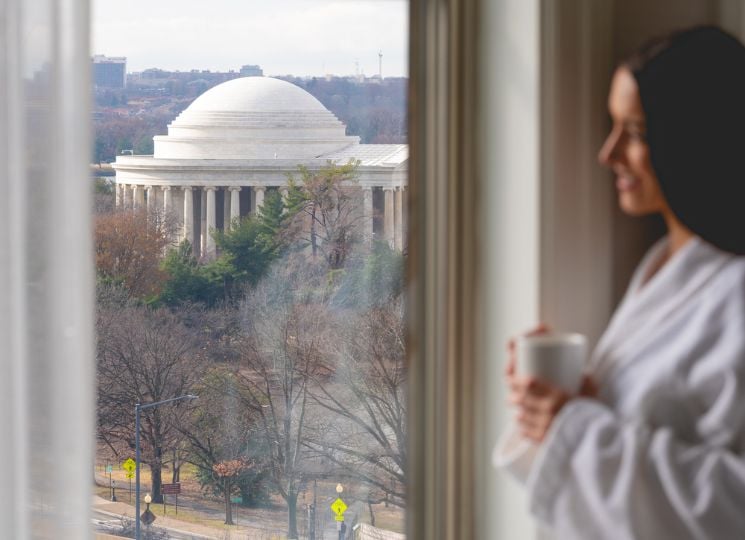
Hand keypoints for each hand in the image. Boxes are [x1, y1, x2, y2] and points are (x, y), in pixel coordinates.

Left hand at [505, 328, 597, 442]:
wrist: (597, 446)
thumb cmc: (595, 419)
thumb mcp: (593, 398)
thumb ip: (588, 385)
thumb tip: (585, 374)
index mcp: (558, 396)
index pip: (529, 383)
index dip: (516, 379)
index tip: (512, 377)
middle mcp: (548, 410)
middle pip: (521, 399)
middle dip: (513, 394)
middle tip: (512, 392)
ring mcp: (543, 426)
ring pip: (521, 416)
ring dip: (517, 411)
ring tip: (516, 409)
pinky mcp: (543, 441)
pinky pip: (526, 432)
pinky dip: (522, 427)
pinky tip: (521, 425)